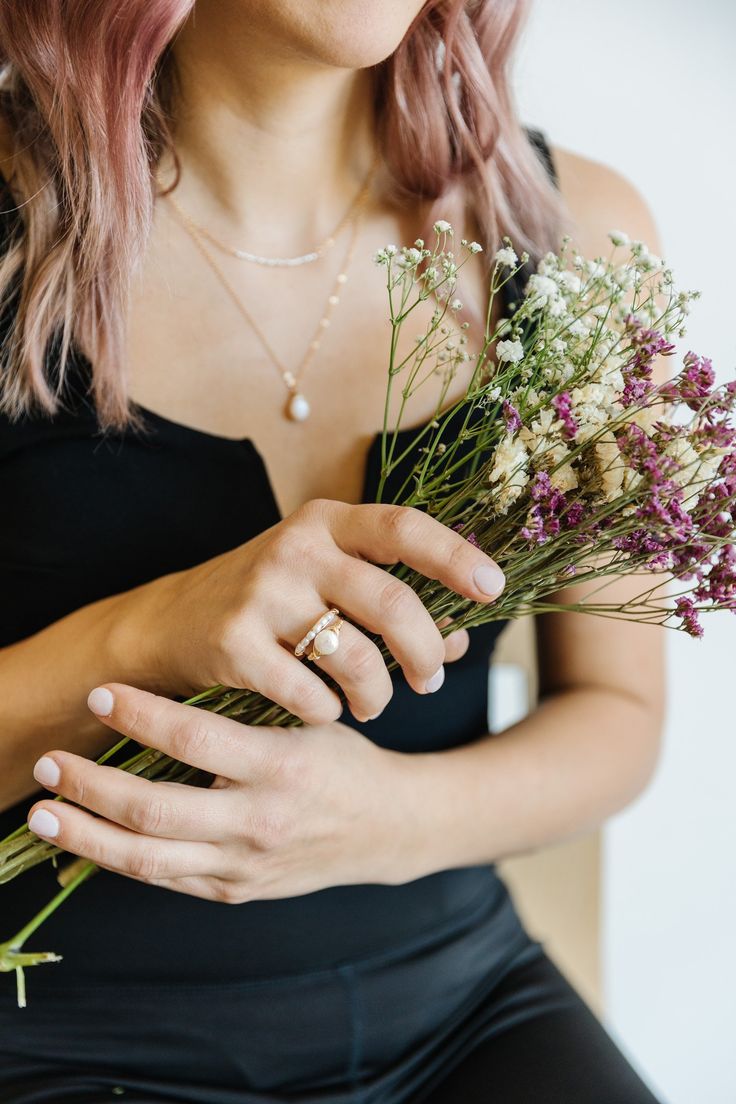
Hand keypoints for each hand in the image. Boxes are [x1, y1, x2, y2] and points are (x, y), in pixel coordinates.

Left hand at [27, 684, 426, 900]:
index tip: (102, 693)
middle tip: (48, 763)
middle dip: (89, 786)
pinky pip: (166, 879)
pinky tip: (86, 840)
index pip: (195, 739)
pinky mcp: (235, 891)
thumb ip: (247, 714)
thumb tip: (169, 689)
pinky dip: (120, 859)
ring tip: (42, 812)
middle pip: (153, 809)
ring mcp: (244, 866)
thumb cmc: (344, 762)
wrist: (388, 829)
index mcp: (282, 767)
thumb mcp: (310, 721)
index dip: (140, 715)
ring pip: (147, 858)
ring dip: (85, 834)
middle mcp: (260, 823)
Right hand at [122, 498, 504, 723]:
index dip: (456, 556)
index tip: (493, 588)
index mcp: (327, 522)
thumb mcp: (328, 582)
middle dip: (425, 652)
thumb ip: (394, 602)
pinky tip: (323, 708)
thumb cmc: (270, 602)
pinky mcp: (234, 643)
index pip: (405, 527)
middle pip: (391, 602)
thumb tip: (461, 641)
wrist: (171, 624)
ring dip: (380, 694)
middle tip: (429, 680)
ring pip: (356, 657)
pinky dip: (329, 713)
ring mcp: (262, 594)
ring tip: (375, 703)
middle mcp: (296, 549)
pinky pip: (311, 695)